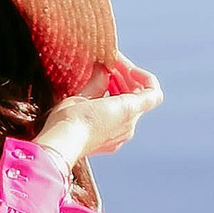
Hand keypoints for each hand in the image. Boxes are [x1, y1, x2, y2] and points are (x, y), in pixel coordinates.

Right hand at [39, 62, 161, 166]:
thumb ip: (98, 80)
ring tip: (100, 78)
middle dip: (125, 78)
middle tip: (108, 65)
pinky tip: (95, 99)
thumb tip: (103, 69)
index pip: (154, 93)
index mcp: (128, 111)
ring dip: (118, 91)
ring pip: (128, 109)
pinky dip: (113, 106)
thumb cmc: (70, 120)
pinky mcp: (108, 143)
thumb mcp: (84, 94)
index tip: (129, 69)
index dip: (146, 77)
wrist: (60, 147)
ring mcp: (120, 137)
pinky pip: (119, 121)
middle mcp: (129, 126)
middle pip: (138, 98)